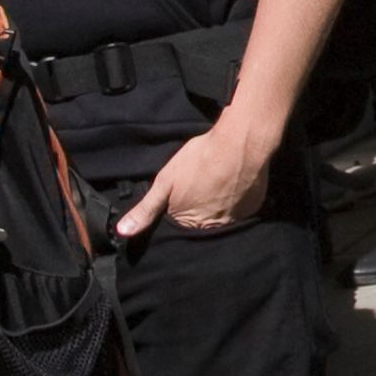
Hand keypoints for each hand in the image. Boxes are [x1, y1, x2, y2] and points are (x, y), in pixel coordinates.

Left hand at [116, 113, 279, 237]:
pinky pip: (242, 210)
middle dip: (200, 211)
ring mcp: (237, 219)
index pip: (180, 227)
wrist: (239, 143)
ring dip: (219, 207)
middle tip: (202, 186)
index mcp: (190, 224)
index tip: (182, 195)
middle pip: (202, 225)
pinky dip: (237, 201)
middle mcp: (214, 228)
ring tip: (217, 184)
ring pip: (223, 218)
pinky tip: (233, 184)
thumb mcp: (165, 182)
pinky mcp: (254, 208)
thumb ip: (145, 209)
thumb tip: (122, 232)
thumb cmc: (199, 160)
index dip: (178, 210)